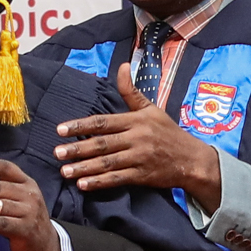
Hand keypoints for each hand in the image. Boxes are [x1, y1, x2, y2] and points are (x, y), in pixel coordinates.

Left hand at [53, 75, 221, 208]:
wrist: (192, 159)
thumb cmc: (168, 132)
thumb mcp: (151, 109)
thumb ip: (131, 91)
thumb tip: (122, 66)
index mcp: (135, 121)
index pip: (103, 122)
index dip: (81, 125)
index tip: (61, 130)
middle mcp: (136, 138)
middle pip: (102, 143)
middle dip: (78, 148)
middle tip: (57, 153)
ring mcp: (139, 158)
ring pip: (107, 163)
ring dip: (84, 168)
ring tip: (65, 171)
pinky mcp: (142, 176)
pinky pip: (118, 179)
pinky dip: (100, 182)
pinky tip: (84, 184)